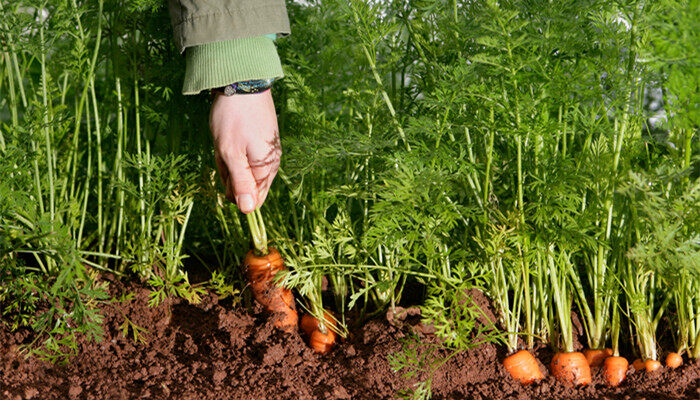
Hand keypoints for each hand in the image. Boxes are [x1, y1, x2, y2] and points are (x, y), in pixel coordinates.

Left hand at [210, 90, 280, 213]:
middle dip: (229, 172)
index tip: (226, 169)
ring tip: (225, 139)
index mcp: (265, 169)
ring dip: (228, 159)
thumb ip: (240, 183)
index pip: (251, 200)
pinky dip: (232, 148)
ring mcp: (266, 152)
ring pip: (241, 168)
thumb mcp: (230, 153)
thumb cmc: (234, 119)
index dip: (233, 190)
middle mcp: (270, 164)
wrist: (243, 83)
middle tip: (224, 150)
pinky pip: (243, 155)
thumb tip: (248, 211)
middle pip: (244, 184)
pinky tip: (229, 134)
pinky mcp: (261, 141)